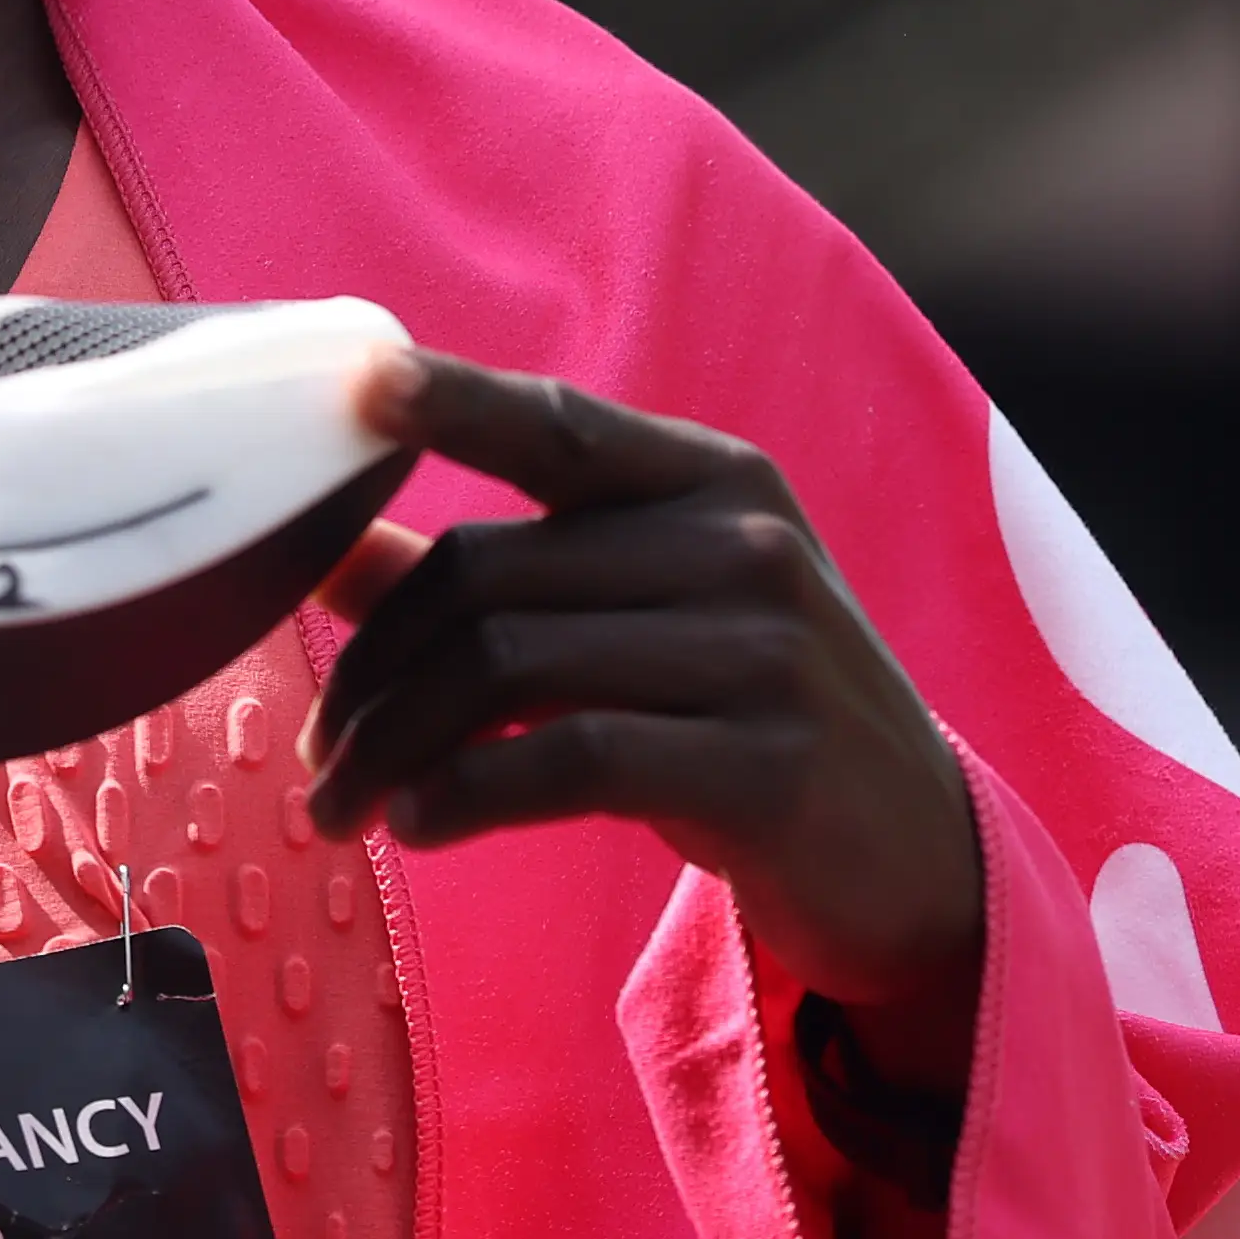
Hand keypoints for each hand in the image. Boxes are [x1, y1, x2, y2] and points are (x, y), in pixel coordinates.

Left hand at [307, 350, 982, 1082]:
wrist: (918, 854)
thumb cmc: (745, 717)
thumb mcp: (641, 623)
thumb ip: (500, 582)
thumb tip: (333, 549)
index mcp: (713, 484)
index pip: (558, 426)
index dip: (452, 399)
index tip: (359, 384)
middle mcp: (744, 547)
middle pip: (487, 575)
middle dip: (374, 672)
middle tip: (321, 753)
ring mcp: (766, 654)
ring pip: (507, 668)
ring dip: (395, 747)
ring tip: (346, 806)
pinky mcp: (768, 767)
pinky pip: (571, 759)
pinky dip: (468, 794)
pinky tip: (422, 826)